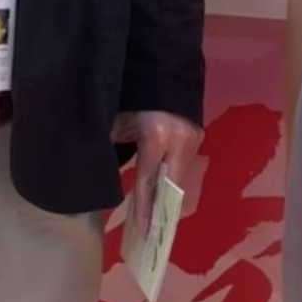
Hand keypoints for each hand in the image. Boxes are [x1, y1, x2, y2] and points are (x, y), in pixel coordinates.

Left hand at [112, 109, 200, 246]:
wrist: (162, 69)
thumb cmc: (135, 96)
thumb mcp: (119, 121)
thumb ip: (113, 146)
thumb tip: (101, 173)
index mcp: (156, 136)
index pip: (148, 180)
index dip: (144, 207)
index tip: (143, 230)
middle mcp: (180, 140)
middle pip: (171, 185)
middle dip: (161, 209)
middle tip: (152, 232)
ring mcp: (193, 138)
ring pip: (179, 176)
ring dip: (167, 195)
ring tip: (156, 217)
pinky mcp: (199, 135)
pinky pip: (184, 165)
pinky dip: (172, 180)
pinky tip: (164, 193)